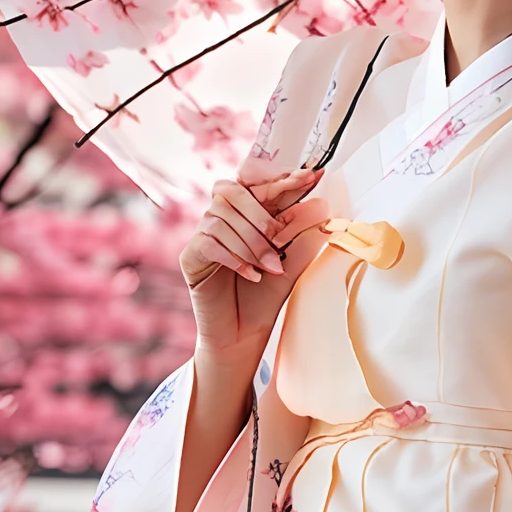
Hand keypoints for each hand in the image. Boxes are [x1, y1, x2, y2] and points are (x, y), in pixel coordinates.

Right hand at [180, 156, 329, 370]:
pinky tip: (251, 275)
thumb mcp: (293, 265)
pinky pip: (209, 243)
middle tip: (280, 239)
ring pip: (221, 219)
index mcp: (247, 214)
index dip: (282, 178)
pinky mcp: (189, 256)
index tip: (311, 175)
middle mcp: (222, 218)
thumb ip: (304, 236)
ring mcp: (203, 235)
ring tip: (269, 268)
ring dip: (251, 243)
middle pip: (233, 191)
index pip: (260, 185)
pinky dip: (234, 258)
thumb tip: (321, 205)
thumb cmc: (265, 298)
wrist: (243, 336)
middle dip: (261, 214)